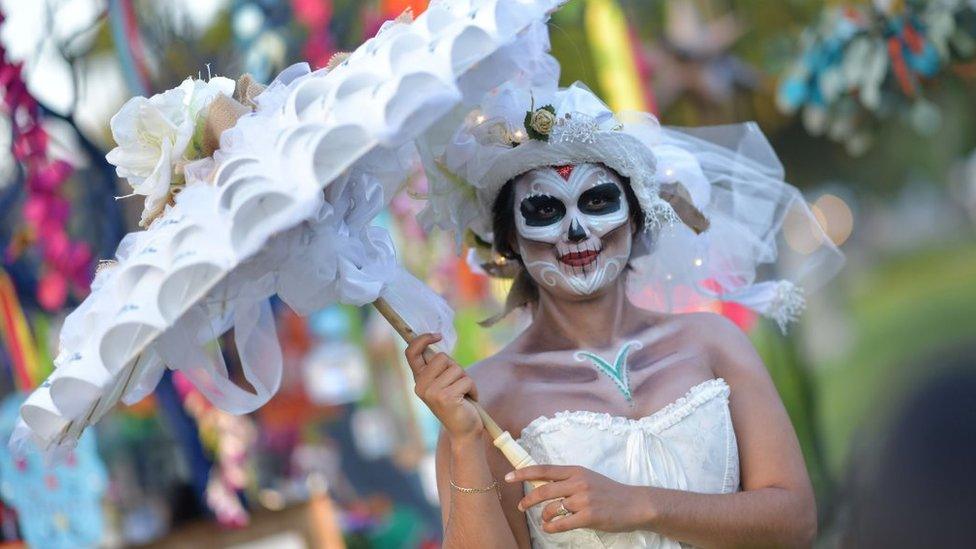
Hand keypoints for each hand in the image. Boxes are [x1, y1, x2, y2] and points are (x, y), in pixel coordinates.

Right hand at [405, 333, 482, 440]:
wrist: (463, 431)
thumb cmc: (456, 402)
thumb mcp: (442, 382)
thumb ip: (437, 366)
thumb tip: (434, 340)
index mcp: (418, 380)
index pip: (411, 352)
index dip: (422, 339)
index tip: (437, 336)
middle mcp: (420, 386)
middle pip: (442, 357)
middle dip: (456, 368)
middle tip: (457, 385)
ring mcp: (432, 392)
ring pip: (456, 368)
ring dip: (466, 380)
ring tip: (463, 394)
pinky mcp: (446, 398)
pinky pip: (466, 380)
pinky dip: (473, 389)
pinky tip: (469, 400)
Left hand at [505, 465, 649, 533]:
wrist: (634, 504)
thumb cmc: (609, 492)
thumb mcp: (588, 478)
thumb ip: (567, 480)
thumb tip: (543, 485)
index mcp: (576, 471)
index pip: (544, 470)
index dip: (524, 473)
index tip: (508, 476)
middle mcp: (578, 483)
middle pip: (543, 490)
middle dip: (527, 500)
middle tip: (520, 506)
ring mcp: (583, 500)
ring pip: (552, 508)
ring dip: (543, 516)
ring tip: (544, 520)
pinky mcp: (588, 516)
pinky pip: (562, 523)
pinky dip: (552, 527)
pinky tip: (550, 528)